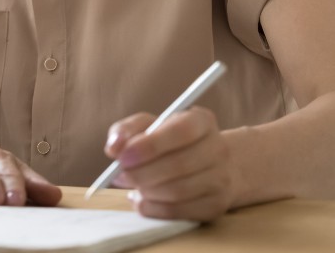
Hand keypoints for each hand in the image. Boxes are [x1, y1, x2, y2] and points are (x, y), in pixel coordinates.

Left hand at [104, 108, 234, 220]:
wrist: (211, 165)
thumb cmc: (171, 142)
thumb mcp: (150, 126)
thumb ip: (127, 131)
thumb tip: (113, 148)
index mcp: (201, 121)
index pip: (181, 131)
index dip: (150, 145)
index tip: (122, 156)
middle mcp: (218, 148)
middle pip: (179, 165)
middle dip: (141, 173)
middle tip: (119, 175)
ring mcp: (221, 179)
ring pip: (178, 192)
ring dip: (146, 191)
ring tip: (132, 186)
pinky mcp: (216, 205)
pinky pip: (179, 212)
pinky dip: (154, 208)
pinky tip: (142, 199)